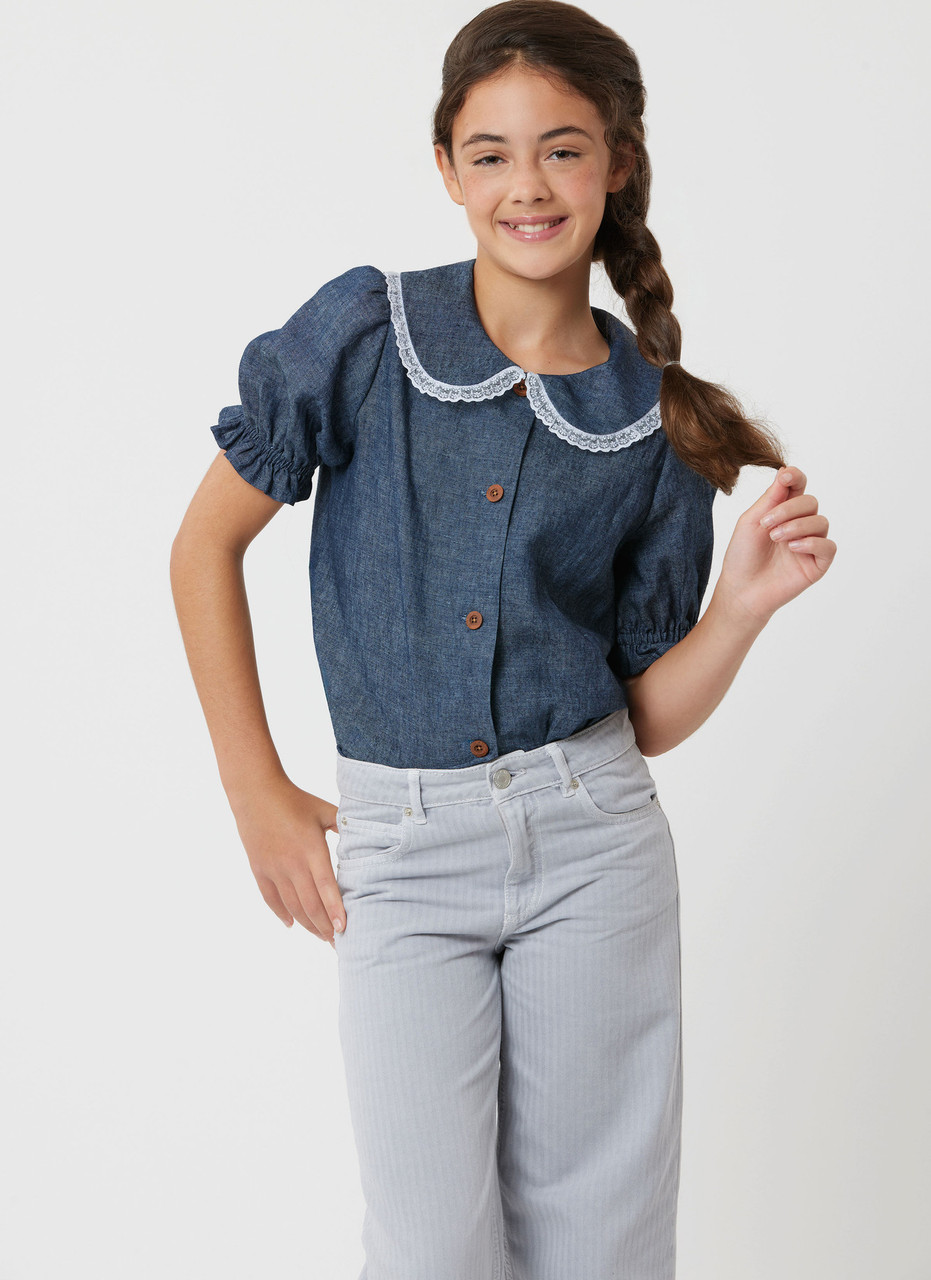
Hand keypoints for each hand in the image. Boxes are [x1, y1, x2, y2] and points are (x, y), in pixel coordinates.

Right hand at [230, 776, 343, 946]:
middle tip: (339, 943)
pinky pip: (270, 899)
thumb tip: (368, 836)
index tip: (345, 928)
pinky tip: (292, 924)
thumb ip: (345, 826)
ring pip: (292, 906)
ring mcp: (273, 868)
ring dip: (308, 925)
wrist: (255, 792)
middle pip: (310, 904)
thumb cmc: (295, 799)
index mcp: (311, 849)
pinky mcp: (259, 869)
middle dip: (325, 927)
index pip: (326, 886)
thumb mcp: (324, 810)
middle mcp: (291, 863)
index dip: (335, 909)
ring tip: (322, 937)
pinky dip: (282, 914)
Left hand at [717, 465, 836, 624]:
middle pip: (810, 502)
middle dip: (789, 509)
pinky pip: (828, 546)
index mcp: (783, 512)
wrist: (741, 589)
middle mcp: (800, 525)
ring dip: (797, 526)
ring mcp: (811, 544)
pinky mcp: (818, 564)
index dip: (796, 478)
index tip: (786, 478)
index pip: (798, 487)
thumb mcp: (751, 521)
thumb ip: (771, 498)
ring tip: (776, 538)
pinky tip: (793, 548)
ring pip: (821, 522)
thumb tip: (786, 471)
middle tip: (767, 525)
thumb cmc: (742, 556)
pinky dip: (812, 543)